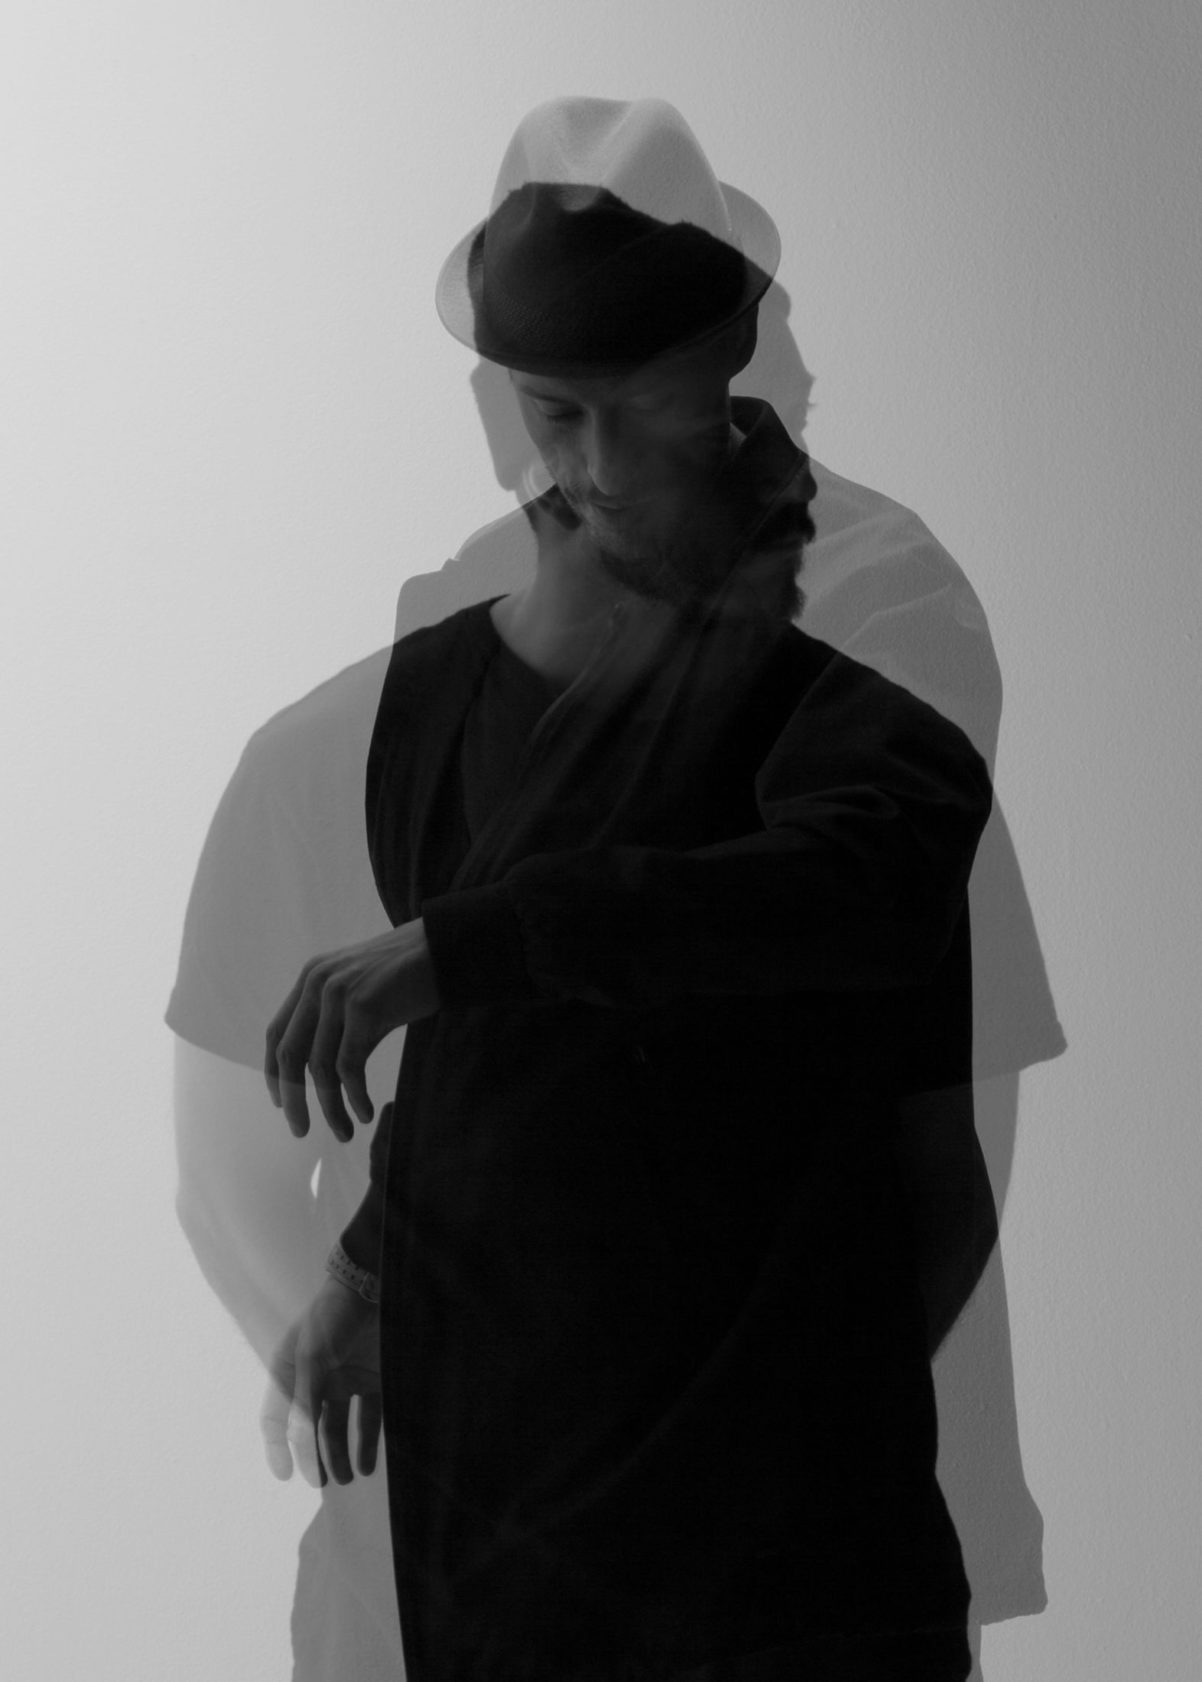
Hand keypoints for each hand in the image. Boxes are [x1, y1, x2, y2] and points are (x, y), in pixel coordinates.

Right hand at [261, 1275, 381, 1487]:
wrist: (373, 1284)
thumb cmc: (333, 1317)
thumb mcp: (312, 1355)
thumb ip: (305, 1397)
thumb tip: (299, 1441)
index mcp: (290, 1372)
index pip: (276, 1418)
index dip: (277, 1448)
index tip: (287, 1475)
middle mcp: (315, 1380)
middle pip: (310, 1428)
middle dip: (317, 1456)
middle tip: (326, 1482)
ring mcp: (344, 1379)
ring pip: (339, 1427)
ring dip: (342, 1454)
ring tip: (350, 1479)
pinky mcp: (373, 1378)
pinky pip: (368, 1417)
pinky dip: (367, 1441)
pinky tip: (370, 1463)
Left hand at [264, 918, 438, 1138]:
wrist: (444, 949)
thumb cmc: (408, 976)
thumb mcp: (360, 990)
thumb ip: (335, 1018)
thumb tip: (319, 1071)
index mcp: (311, 978)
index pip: (277, 1032)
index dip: (273, 1073)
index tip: (281, 1103)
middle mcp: (317, 983)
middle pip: (289, 1054)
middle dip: (293, 1099)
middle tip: (300, 1130)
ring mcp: (338, 993)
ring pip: (320, 1067)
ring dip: (330, 1107)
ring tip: (344, 1132)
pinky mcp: (363, 1007)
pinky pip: (349, 1066)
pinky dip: (355, 1097)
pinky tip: (365, 1113)